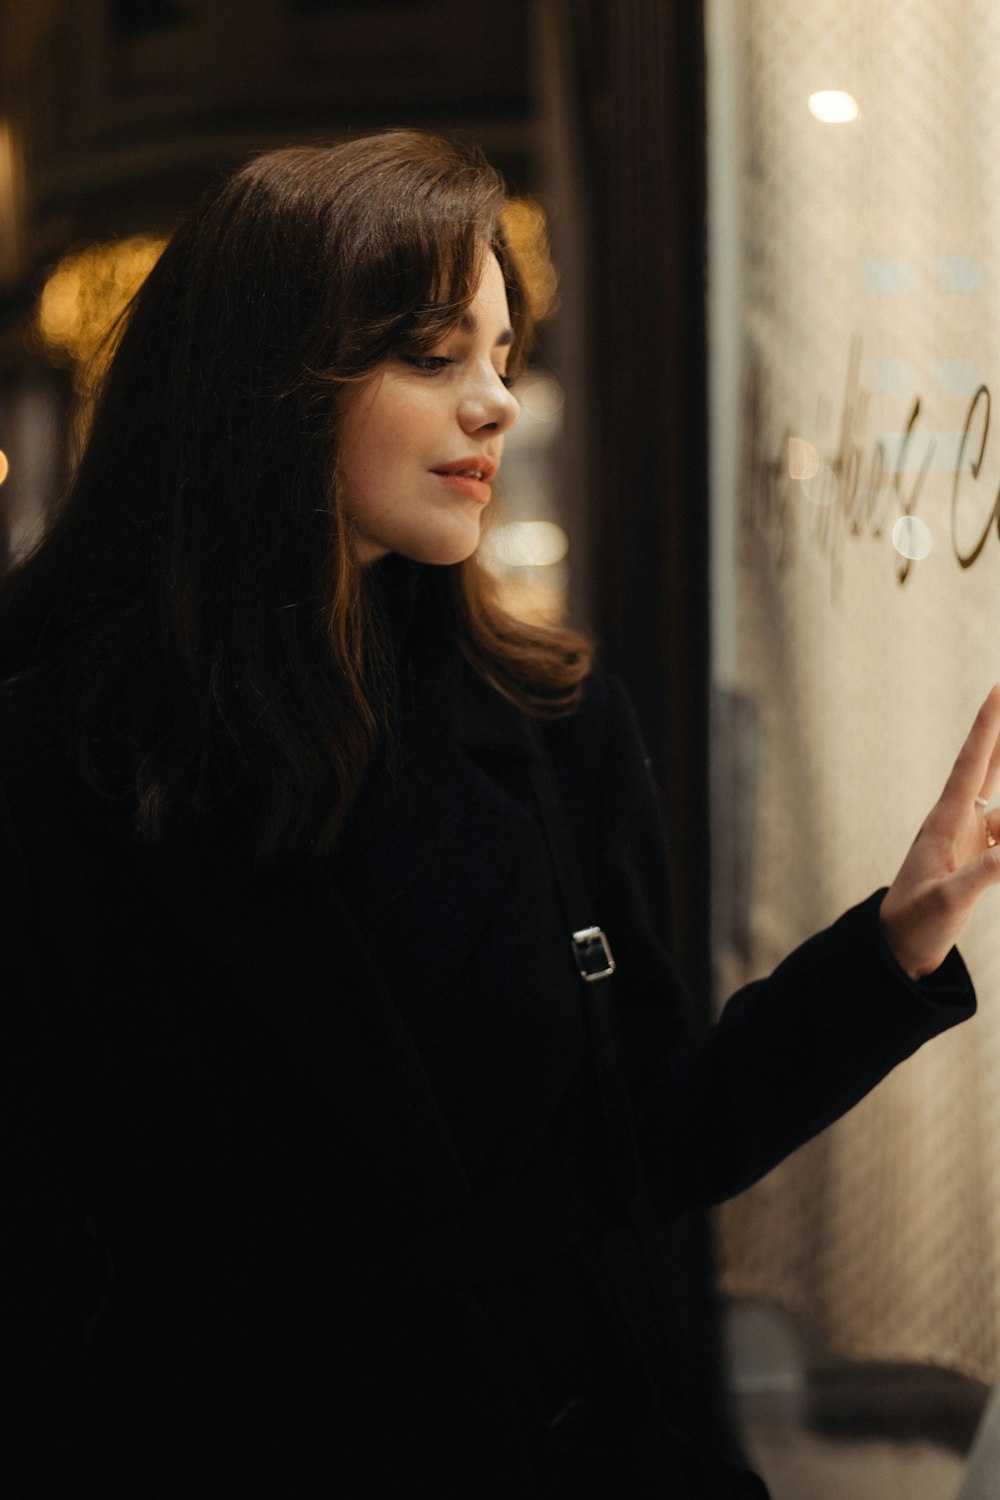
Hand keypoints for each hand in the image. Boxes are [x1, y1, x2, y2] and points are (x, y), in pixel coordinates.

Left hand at [881, 684, 999, 979]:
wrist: (898, 951)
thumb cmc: (915, 924)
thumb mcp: (950, 899)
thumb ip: (988, 871)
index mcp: (945, 822)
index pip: (972, 764)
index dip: (987, 726)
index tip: (997, 689)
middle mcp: (957, 822)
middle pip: (988, 768)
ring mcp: (967, 838)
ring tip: (999, 756)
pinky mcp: (976, 858)